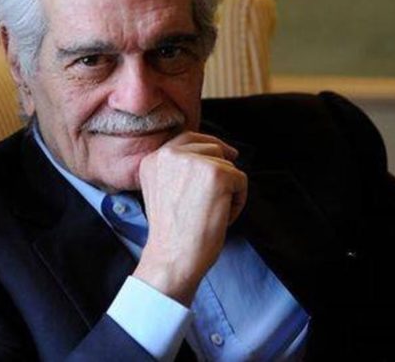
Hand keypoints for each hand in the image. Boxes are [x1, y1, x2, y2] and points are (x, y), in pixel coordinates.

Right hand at [132, 131, 247, 305]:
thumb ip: (179, 169)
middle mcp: (169, 154)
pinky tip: (221, 217)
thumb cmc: (173, 233)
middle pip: (211, 148)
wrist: (173, 257)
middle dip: (221, 171)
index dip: (209, 146)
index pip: (187, 138)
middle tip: (214, 201)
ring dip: (229, 189)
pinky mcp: (216, 174)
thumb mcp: (163, 190)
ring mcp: (193, 162)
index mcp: (153, 159)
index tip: (225, 156)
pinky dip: (238, 201)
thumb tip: (220, 152)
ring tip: (212, 213)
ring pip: (228, 165)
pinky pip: (241, 180)